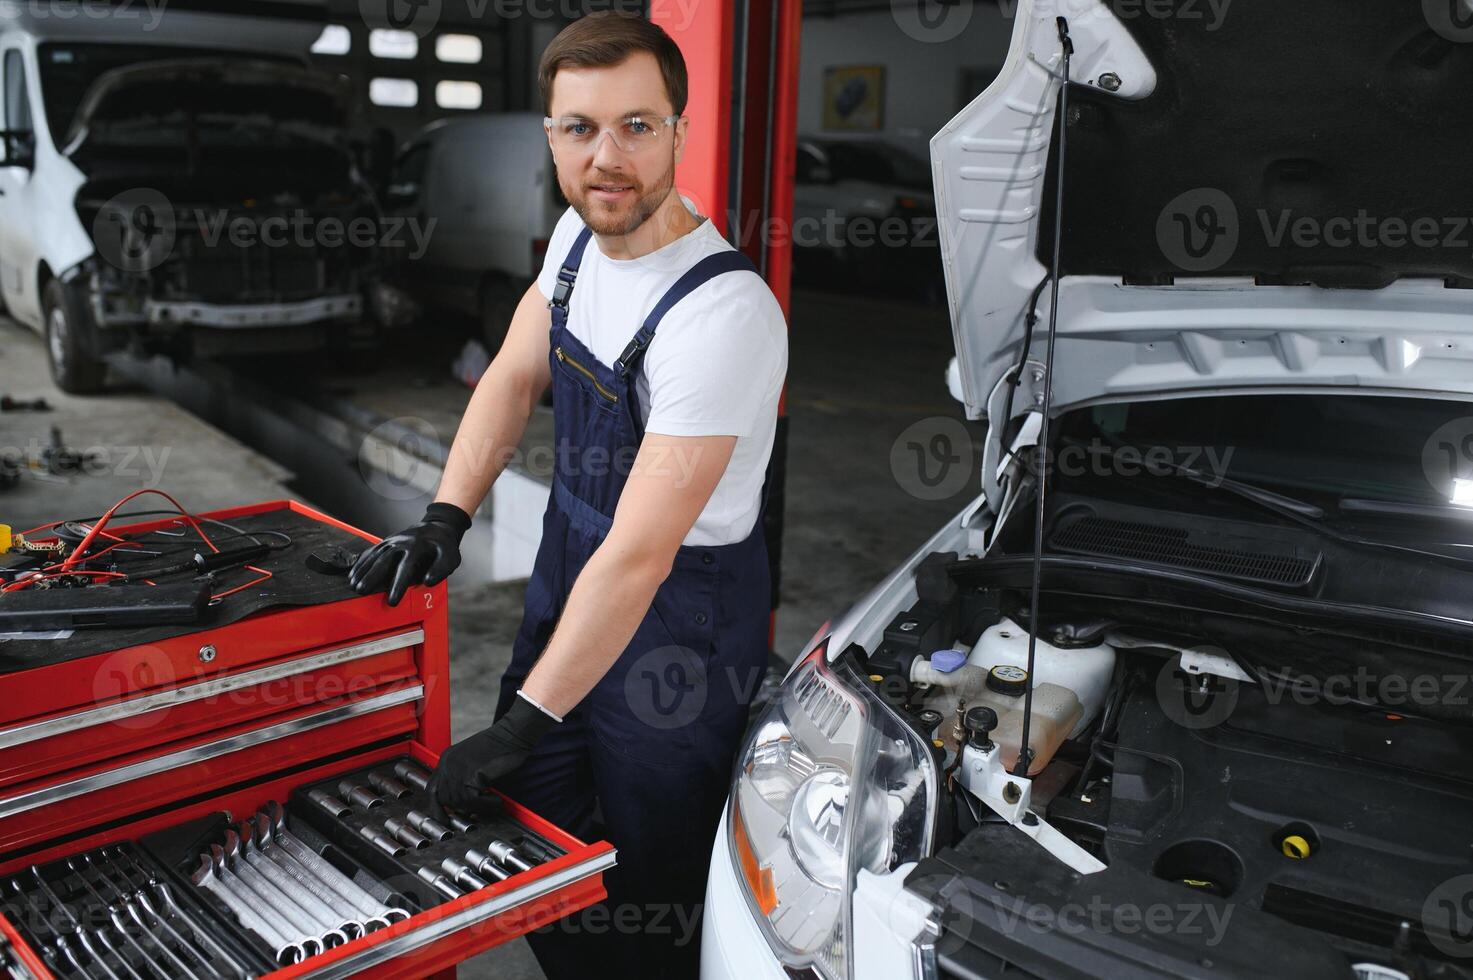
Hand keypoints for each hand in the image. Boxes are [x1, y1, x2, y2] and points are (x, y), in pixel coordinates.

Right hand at [348, 502, 470, 605]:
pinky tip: (353, 572)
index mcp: (417, 548)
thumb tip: (427, 581)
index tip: (392, 601)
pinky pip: (372, 551)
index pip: (405, 569)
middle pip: (383, 561)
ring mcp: (392, 540)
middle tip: (361, 591)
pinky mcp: (386, 541)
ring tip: (354, 585)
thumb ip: (440, 570)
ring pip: (374, 556)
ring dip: (362, 570)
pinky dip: (361, 562)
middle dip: (371, 577)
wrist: (437, 528)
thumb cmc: (443, 547)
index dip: (398, 586)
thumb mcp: (450, 557)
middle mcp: (402, 543)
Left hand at [427, 694, 557, 820]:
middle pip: (444, 798)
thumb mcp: (473, 761)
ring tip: (493, 802)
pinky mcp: (472, 773)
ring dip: (478, 807)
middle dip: (460, 808)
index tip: (444, 818)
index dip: (436, 806)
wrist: (512, 734)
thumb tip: (463, 805)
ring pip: (460, 802)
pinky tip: (497, 800)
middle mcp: (448, 763)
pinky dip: (487, 805)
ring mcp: (458, 768)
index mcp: (447, 759)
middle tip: (479, 809)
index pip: (432, 789)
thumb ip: (463, 778)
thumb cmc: (499, 747)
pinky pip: (474, 800)